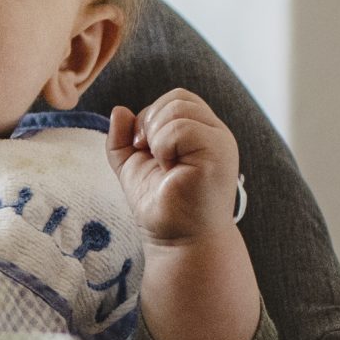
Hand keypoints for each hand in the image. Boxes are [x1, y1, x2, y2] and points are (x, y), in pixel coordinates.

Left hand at [108, 89, 240, 247]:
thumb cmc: (161, 206)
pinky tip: (170, 169)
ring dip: (157, 137)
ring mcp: (220, 142)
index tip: (142, 148)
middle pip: (178, 98)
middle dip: (151, 123)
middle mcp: (216, 133)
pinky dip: (164, 146)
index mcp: (201, 131)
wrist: (177, 241)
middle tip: (152, 157)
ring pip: (179, 109)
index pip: (177, 98)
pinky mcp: (218, 154)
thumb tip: (119, 110)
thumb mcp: (133, 166)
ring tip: (164, 166)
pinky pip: (182, 128)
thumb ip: (122, 138)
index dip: (151, 115)